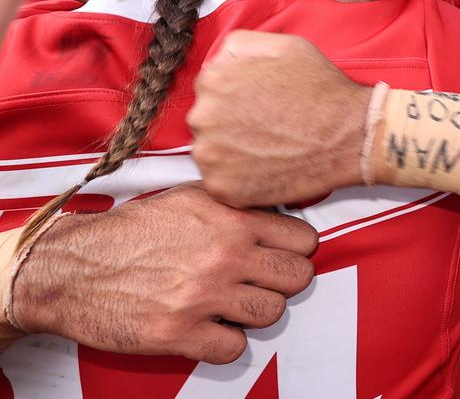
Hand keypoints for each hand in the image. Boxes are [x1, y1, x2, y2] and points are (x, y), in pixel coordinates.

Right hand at [11, 183, 316, 362]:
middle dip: (283, 281)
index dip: (295, 249)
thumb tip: (276, 211)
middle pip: (297, 277)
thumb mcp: (189, 197)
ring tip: (235, 304)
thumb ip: (236, 205)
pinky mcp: (179, 333)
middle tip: (262, 282)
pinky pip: (235, 348)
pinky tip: (210, 327)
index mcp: (230, 218)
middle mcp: (224, 254)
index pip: (303, 239)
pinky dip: (226, 342)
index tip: (282, 254)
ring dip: (257, 312)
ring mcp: (203, 295)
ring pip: (272, 313)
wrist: (71, 267)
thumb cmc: (130, 231)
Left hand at [189, 30, 367, 206]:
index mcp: (213, 80)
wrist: (350, 135)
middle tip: (266, 127)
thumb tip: (219, 59)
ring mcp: (211, 156)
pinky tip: (266, 166)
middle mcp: (203, 117)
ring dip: (232, 151)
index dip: (237, 96)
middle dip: (231, 123)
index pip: (210, 88)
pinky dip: (240, 178)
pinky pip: (221, 182)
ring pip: (211, 151)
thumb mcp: (285, 45)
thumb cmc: (322, 90)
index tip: (259, 104)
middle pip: (206, 120)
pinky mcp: (223, 188)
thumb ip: (241, 44)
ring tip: (268, 147)